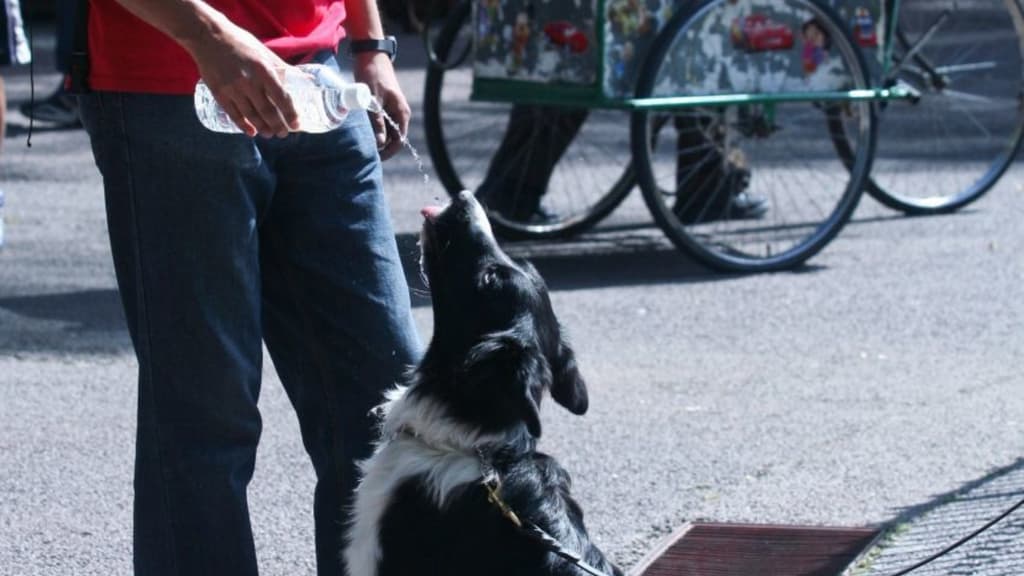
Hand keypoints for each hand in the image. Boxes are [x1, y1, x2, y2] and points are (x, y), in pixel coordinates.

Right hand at [182, 20, 299, 137]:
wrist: (207, 36)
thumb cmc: (240, 43)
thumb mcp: (264, 52)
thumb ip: (282, 68)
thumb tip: (306, 80)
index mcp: (263, 70)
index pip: (281, 98)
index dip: (290, 114)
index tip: (297, 124)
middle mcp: (249, 82)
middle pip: (267, 111)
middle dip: (278, 125)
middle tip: (283, 133)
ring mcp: (232, 89)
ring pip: (251, 116)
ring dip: (263, 128)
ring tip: (270, 134)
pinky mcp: (218, 93)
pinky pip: (233, 114)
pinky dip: (243, 125)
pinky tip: (251, 132)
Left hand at [353, 53, 410, 159]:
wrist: (371, 55)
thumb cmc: (373, 75)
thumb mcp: (373, 100)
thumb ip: (376, 122)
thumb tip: (378, 143)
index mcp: (401, 113)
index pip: (399, 140)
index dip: (388, 152)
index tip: (374, 158)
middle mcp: (399, 113)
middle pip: (392, 138)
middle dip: (381, 147)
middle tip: (365, 153)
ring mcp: (392, 110)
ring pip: (386, 131)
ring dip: (376, 138)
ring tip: (362, 144)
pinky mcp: (384, 106)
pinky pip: (381, 123)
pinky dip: (373, 129)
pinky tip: (362, 132)